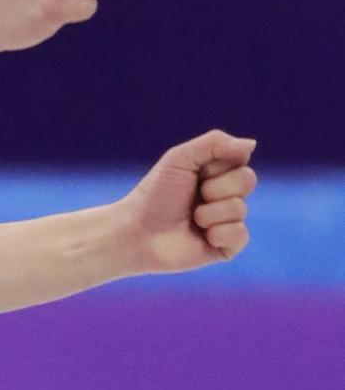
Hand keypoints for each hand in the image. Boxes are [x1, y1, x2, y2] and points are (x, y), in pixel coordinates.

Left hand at [117, 129, 258, 274]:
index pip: (240, 158)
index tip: (195, 171)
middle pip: (247, 180)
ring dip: (208, 212)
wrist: (138, 232)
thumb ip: (214, 143)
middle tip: (192, 195)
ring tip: (191, 218)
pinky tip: (202, 236)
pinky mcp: (227, 246)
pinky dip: (218, 233)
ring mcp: (228, 221)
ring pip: (240, 208)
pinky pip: (240, 234)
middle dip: (215, 187)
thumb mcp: (180, 159)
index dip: (217, 165)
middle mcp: (226, 195)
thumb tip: (252, 144)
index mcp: (216, 172)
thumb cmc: (155, 194)